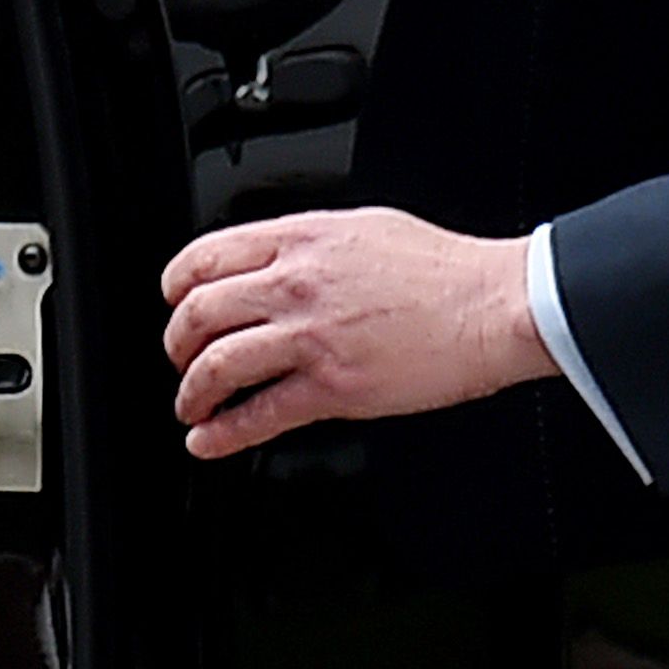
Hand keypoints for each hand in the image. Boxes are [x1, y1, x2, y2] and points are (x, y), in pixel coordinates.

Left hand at [158, 209, 553, 459]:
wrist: (494, 307)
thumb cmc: (444, 269)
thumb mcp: (362, 227)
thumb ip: (308, 242)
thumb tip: (274, 256)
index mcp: (299, 241)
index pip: (204, 257)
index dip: (177, 285)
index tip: (174, 301)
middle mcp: (294, 286)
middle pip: (199, 313)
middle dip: (176, 344)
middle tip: (179, 358)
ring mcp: (311, 338)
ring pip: (217, 365)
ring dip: (192, 391)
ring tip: (191, 404)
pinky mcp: (334, 387)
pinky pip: (261, 415)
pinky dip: (224, 434)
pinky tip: (209, 440)